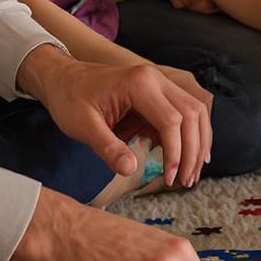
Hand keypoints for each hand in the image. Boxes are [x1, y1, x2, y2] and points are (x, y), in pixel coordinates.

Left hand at [18, 46, 212, 182]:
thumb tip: (131, 170)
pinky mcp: (158, 96)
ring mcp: (159, 85)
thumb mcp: (82, 126)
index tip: (169, 178)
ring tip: (191, 174)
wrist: (63, 79)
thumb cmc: (70, 99)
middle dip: (193, 150)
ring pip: (195, 112)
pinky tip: (183, 161)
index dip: (175, 152)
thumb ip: (107, 148)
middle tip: (186, 181)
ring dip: (197, 143)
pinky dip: (188, 138)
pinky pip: (183, 116)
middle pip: (192, 114)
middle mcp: (156, 80)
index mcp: (139, 84)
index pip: (172, 120)